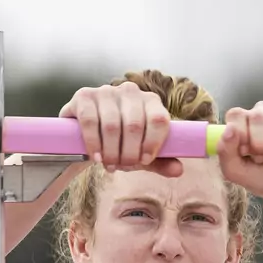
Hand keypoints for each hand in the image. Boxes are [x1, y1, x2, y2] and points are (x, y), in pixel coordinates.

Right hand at [59, 82, 183, 176]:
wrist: (85, 135)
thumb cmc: (119, 143)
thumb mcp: (141, 154)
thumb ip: (160, 162)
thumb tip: (178, 171)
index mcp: (150, 101)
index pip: (159, 119)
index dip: (153, 143)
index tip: (145, 161)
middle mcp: (130, 91)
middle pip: (134, 125)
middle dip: (129, 152)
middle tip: (123, 166)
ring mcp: (106, 91)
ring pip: (112, 125)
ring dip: (111, 151)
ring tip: (109, 165)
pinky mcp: (84, 96)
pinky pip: (90, 120)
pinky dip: (94, 143)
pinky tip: (95, 157)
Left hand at [216, 102, 262, 216]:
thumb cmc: (261, 178)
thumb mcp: (236, 172)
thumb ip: (225, 152)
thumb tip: (229, 129)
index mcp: (243, 124)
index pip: (236, 114)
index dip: (240, 133)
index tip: (245, 152)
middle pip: (258, 113)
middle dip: (259, 141)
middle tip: (262, 159)